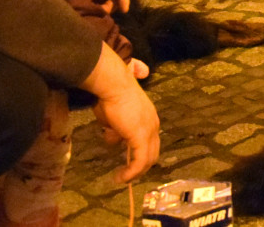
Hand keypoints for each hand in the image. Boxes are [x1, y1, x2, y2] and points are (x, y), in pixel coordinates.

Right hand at [80, 44, 159, 182]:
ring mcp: (149, 130)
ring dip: (135, 172)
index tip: (126, 161)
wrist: (113, 85)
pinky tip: (121, 178)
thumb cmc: (110, 95)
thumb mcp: (111, 117)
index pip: (149, 140)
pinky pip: (139, 161)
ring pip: (148, 159)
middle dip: (139, 165)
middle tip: (126, 173)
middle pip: (152, 151)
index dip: (139, 152)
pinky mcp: (141, 137)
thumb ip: (115, 129)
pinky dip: (131, 173)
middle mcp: (153, 124)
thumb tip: (113, 139)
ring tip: (121, 179)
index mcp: (149, 117)